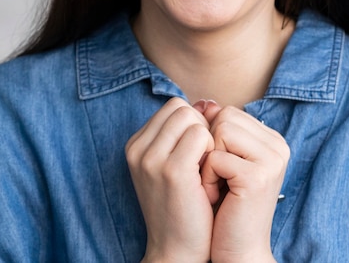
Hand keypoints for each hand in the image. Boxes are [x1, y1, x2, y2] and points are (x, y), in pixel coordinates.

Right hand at [125, 97, 215, 261]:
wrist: (178, 252)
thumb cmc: (185, 205)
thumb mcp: (179, 163)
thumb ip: (188, 130)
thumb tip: (209, 101)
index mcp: (136, 146)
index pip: (173, 106)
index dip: (193, 123)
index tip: (198, 152)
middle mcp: (137, 149)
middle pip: (181, 107)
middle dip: (200, 127)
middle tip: (204, 160)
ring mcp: (151, 159)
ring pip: (191, 117)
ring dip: (206, 138)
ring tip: (205, 167)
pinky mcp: (172, 170)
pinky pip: (201, 135)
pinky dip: (212, 150)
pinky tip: (208, 175)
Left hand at [201, 104, 289, 261]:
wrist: (236, 251)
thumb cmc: (225, 206)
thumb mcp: (222, 160)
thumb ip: (217, 128)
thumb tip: (204, 100)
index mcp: (271, 139)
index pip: (228, 112)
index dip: (212, 139)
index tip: (221, 169)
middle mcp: (278, 145)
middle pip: (224, 116)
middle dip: (209, 147)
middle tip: (218, 179)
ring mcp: (272, 159)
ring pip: (220, 130)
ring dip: (207, 161)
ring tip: (217, 187)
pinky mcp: (258, 176)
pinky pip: (216, 157)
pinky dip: (207, 178)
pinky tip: (217, 198)